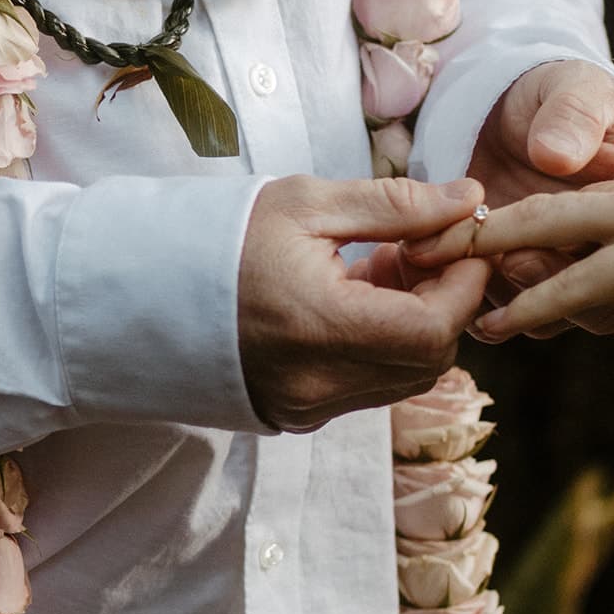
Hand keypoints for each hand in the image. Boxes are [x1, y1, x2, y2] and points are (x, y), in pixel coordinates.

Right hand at [238, 175, 490, 431]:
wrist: (144, 292)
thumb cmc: (222, 238)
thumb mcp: (308, 203)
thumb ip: (397, 205)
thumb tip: (470, 200)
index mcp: (318, 325)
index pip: (433, 328)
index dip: (464, 285)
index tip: (462, 240)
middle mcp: (316, 382)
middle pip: (429, 359)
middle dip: (445, 302)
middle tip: (420, 248)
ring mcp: (307, 405)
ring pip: (404, 377)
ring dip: (415, 324)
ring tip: (382, 268)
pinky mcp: (299, 413)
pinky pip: (370, 387)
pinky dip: (383, 345)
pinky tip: (355, 300)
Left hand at [408, 158, 613, 352]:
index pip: (592, 204)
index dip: (541, 225)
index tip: (498, 250)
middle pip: (551, 204)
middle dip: (487, 228)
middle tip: (434, 250)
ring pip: (549, 234)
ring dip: (493, 264)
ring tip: (443, 289)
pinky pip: (579, 278)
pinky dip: (534, 302)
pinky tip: (500, 326)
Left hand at [462, 60, 613, 336]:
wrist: (508, 103)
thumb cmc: (557, 92)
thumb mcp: (574, 89)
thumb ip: (573, 116)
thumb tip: (555, 157)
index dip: (580, 267)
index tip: (524, 247)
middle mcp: (606, 251)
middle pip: (595, 309)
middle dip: (546, 297)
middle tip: (501, 261)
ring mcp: (559, 268)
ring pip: (545, 320)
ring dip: (503, 301)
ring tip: (457, 266)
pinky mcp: (511, 275)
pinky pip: (498, 306)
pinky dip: (464, 295)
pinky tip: (432, 266)